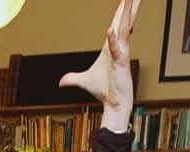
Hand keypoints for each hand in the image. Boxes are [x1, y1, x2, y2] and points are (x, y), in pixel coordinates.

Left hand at [59, 0, 139, 132]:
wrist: (114, 103)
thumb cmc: (104, 90)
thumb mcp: (84, 81)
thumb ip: (73, 78)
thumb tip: (61, 82)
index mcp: (111, 46)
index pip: (117, 23)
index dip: (121, 10)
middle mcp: (119, 46)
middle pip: (124, 21)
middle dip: (129, 5)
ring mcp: (121, 53)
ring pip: (124, 28)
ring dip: (127, 14)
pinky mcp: (120, 63)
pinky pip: (115, 49)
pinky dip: (112, 40)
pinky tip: (109, 29)